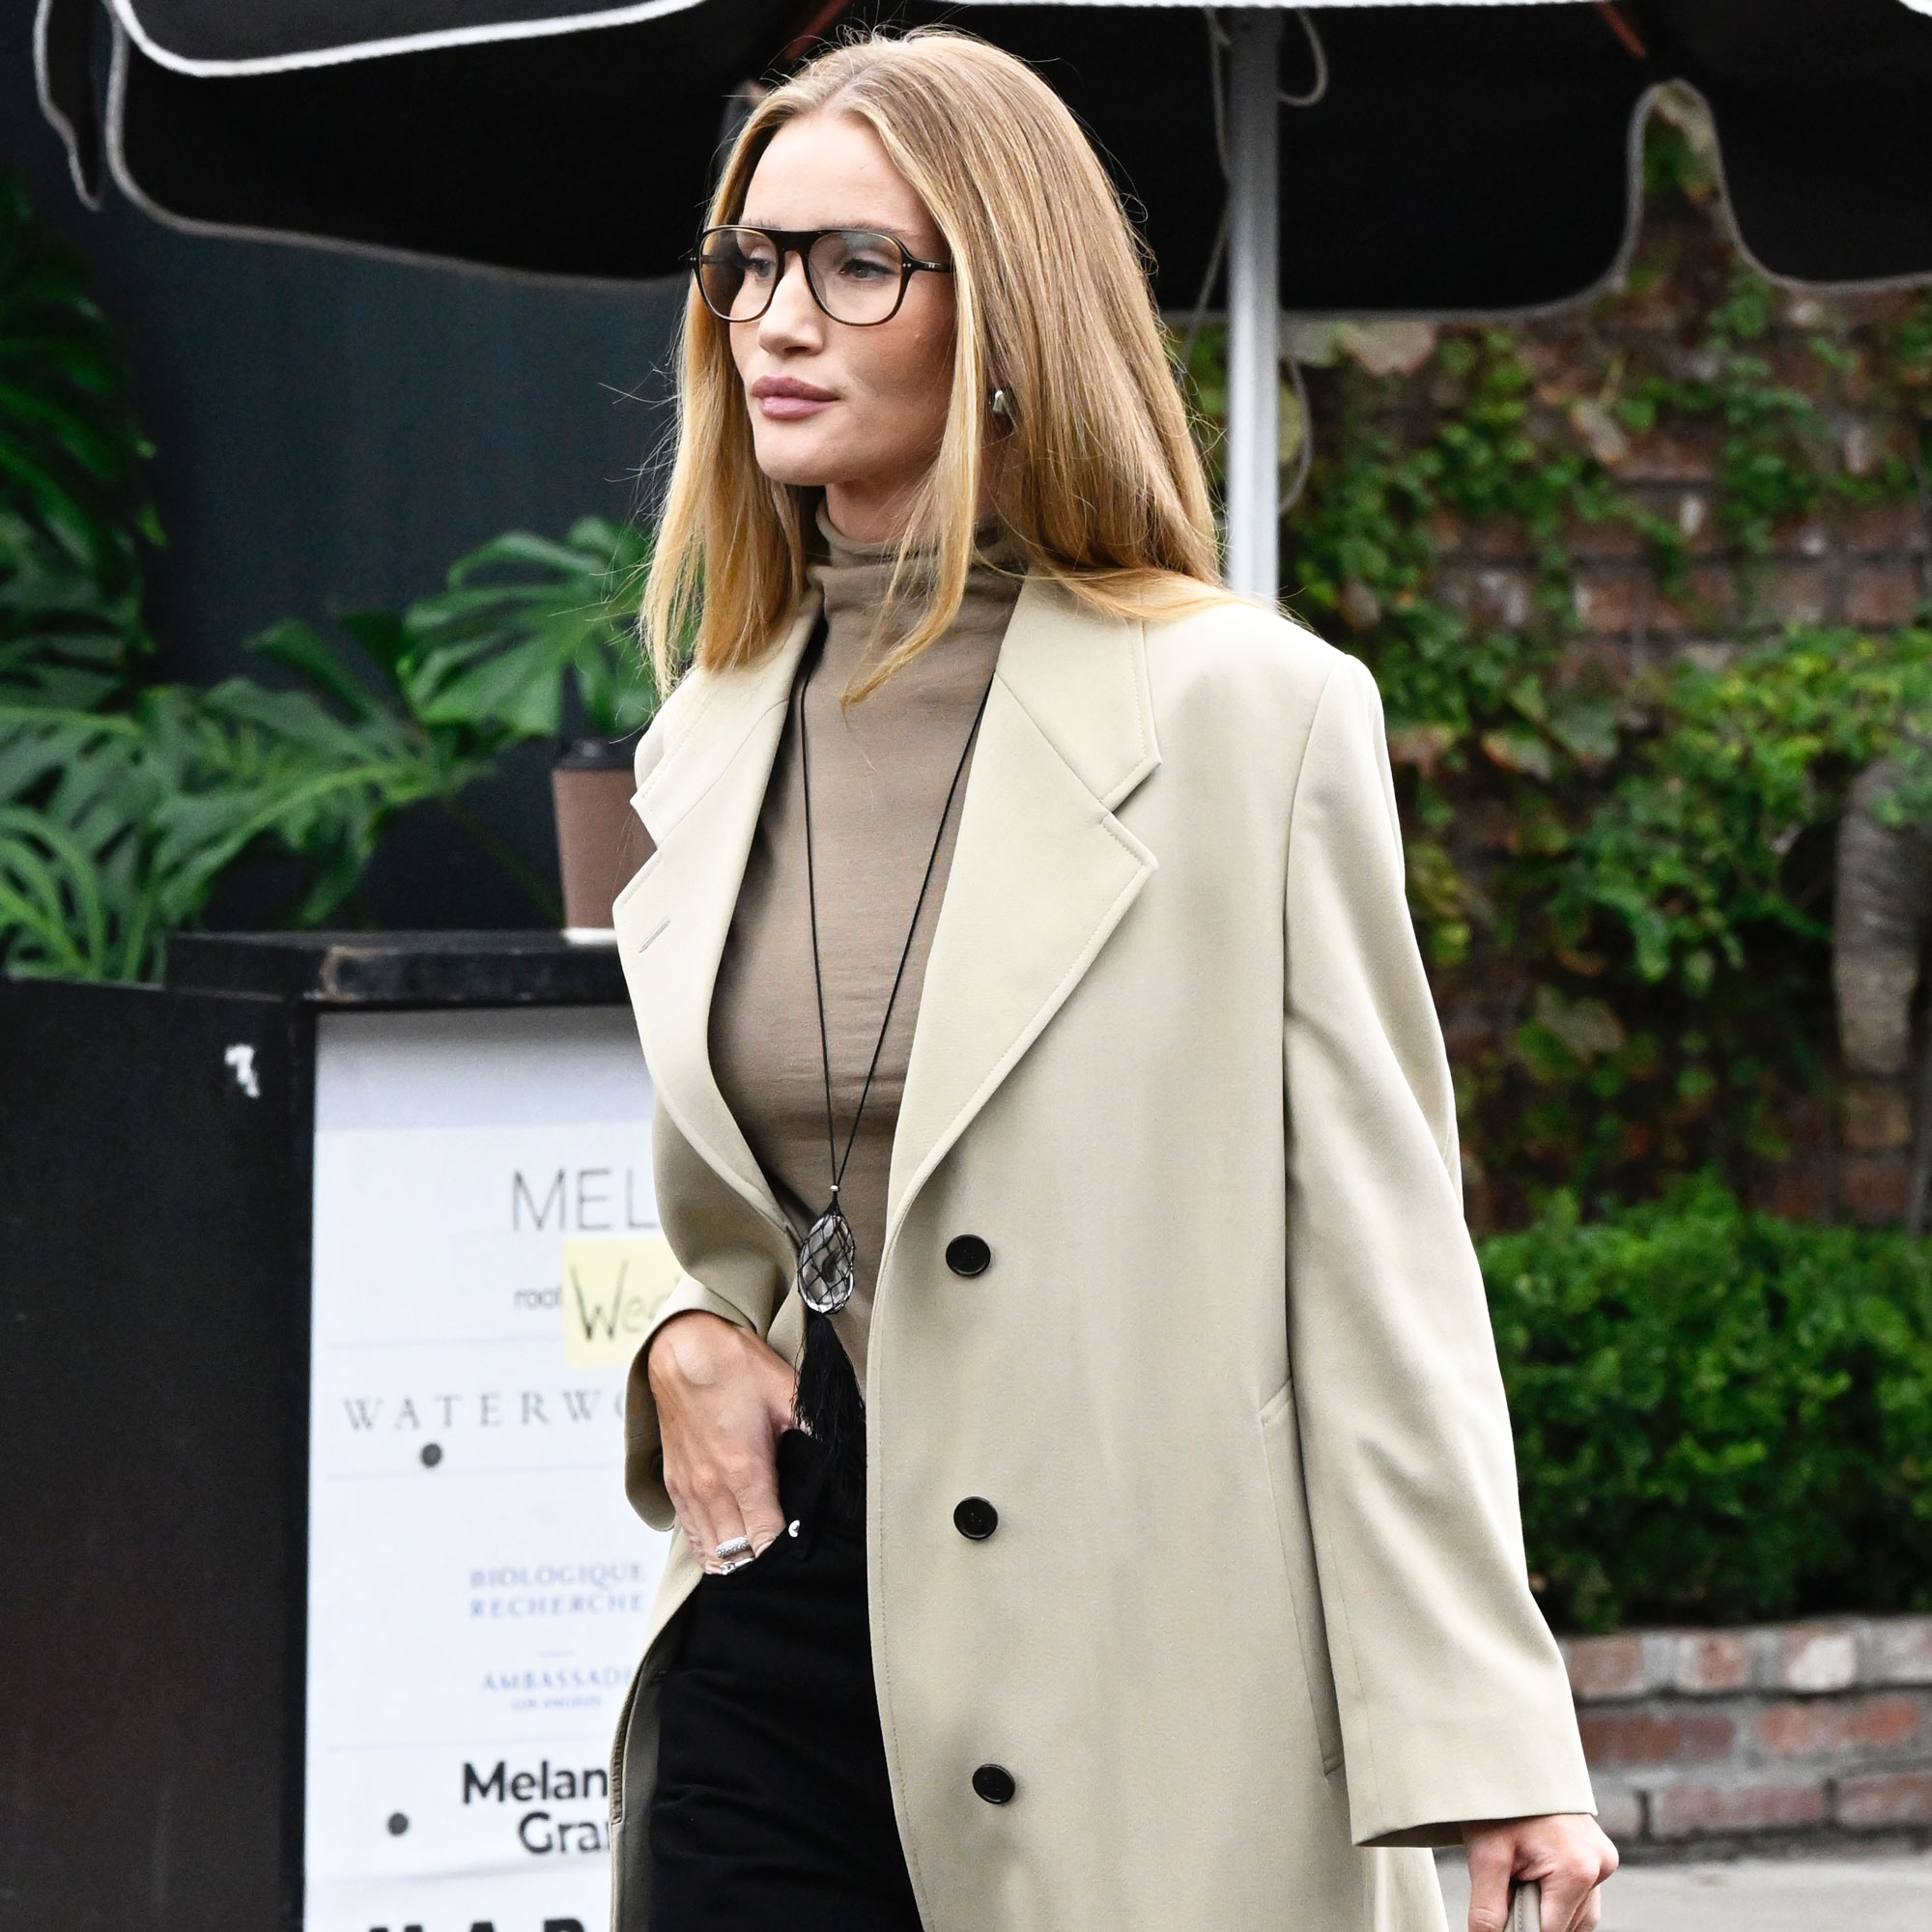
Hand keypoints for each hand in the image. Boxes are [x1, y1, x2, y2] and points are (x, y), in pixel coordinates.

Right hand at [647, 1311, 795, 1572]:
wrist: (683, 1347)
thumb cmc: (736, 1366)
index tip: (803, 1552)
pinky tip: (726, 1551)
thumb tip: (845, 1454)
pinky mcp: (674, 1483)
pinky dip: (709, 1548)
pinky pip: (690, 1535)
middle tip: (785, 1565)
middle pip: (737, 1555)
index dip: (785, 1553)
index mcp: (745, 1471)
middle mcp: (713, 1489)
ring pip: (711, 1552)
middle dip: (762, 1563)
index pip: (766, 1540)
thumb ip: (815, 1430)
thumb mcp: (788, 1392)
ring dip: (734, 1561)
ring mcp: (690, 1489)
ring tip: (759, 1564)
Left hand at [1462, 1813, 1617, 1931]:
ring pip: (1577, 1914)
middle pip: (1565, 1924)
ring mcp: (1603, 1860)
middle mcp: (1599, 1866)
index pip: (1551, 1931)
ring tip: (1520, 1873)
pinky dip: (1558, 1895)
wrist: (1510, 1761)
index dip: (1523, 1929)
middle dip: (1535, 1916)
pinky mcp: (1600, 1855)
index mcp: (1577, 1868)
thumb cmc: (1499, 1804)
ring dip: (1548, 1907)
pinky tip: (1536, 1873)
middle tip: (1509, 1885)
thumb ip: (1488, 1909)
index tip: (1505, 1916)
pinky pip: (1581, 1895)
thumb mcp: (1485, 1856)